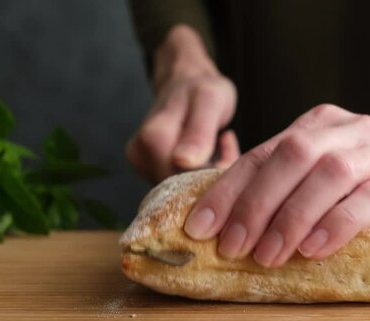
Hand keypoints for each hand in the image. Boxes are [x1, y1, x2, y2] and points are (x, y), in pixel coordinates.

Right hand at [126, 25, 238, 182]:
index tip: (228, 153)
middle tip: (228, 148)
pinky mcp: (148, 171)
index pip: (182, 179)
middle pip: (180, 188)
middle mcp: (140, 155)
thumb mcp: (209, 100)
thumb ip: (198, 131)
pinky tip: (211, 154)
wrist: (186, 82)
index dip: (209, 174)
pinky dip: (200, 174)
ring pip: (182, 189)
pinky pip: (179, 186)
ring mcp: (142, 165)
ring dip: (208, 175)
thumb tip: (183, 162)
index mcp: (153, 138)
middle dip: (210, 176)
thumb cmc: (200, 89)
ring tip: (220, 146)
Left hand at [184, 77, 369, 267]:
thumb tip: (230, 222)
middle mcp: (345, 129)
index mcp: (317, 124)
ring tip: (269, 255)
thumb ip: (288, 181)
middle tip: (233, 246)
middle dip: (255, 204)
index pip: (262, 152)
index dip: (228, 189)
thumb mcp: (327, 165)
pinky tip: (315, 248)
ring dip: (292, 216)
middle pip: (291, 156)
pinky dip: (339, 223)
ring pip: (329, 175)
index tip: (200, 226)